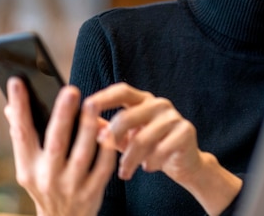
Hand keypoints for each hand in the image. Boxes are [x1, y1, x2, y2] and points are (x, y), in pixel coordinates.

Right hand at [4, 77, 115, 215]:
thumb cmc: (47, 185)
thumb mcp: (30, 167)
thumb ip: (24, 139)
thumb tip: (11, 107)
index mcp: (28, 167)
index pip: (21, 133)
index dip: (19, 107)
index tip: (18, 82)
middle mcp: (46, 177)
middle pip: (55, 142)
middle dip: (62, 115)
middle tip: (70, 90)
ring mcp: (70, 186)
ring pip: (82, 154)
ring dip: (88, 128)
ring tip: (93, 105)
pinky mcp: (91, 193)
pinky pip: (102, 167)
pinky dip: (106, 149)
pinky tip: (110, 132)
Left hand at [87, 83, 202, 181]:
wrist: (185, 163)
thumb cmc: (152, 148)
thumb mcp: (126, 138)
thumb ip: (106, 129)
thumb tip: (77, 121)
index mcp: (143, 100)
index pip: (122, 91)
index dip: (103, 98)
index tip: (85, 107)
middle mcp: (159, 104)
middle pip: (127, 116)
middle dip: (112, 138)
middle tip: (103, 155)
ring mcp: (174, 117)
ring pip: (142, 139)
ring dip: (130, 160)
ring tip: (124, 173)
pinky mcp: (186, 131)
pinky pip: (161, 150)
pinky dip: (150, 163)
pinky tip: (148, 168)